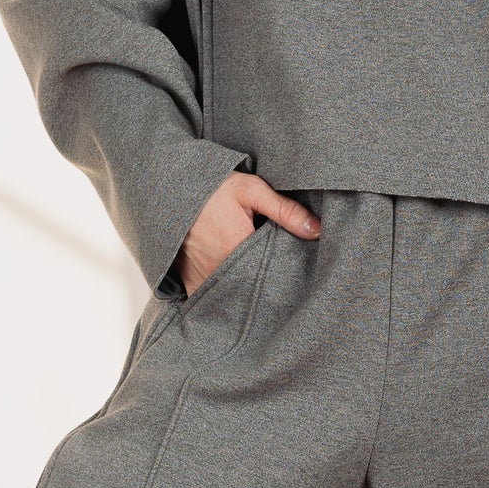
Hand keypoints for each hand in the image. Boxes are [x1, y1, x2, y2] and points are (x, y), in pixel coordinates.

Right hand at [176, 171, 321, 294]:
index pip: (271, 274)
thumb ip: (285, 210)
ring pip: (234, 296)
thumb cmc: (213, 188)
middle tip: (281, 283)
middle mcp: (218, 270)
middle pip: (253, 288)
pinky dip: (225, 298)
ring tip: (260, 285)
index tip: (294, 274)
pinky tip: (237, 291)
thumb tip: (318, 230)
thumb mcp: (251, 190)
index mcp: (237, 249)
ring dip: (246, 293)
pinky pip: (212, 299)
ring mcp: (202, 279)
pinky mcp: (190, 283)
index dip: (285, 275)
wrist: (170, 189)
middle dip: (267, 287)